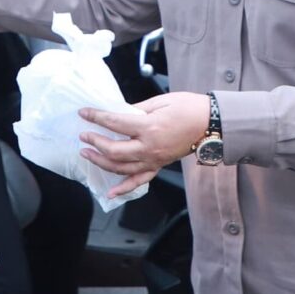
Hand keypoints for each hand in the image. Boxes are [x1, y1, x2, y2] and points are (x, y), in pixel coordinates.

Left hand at [78, 92, 208, 197]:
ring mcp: (154, 160)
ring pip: (121, 168)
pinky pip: (139, 181)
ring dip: (101, 163)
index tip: (84, 112)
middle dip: (95, 143)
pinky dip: (124, 189)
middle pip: (114, 150)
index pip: (114, 122)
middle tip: (84, 135)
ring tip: (87, 154)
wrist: (211, 124)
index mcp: (149, 127)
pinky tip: (110, 193)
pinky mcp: (159, 165)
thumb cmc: (189, 108)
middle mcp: (149, 147)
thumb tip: (119, 111)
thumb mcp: (160, 101)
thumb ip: (137, 108)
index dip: (96, 117)